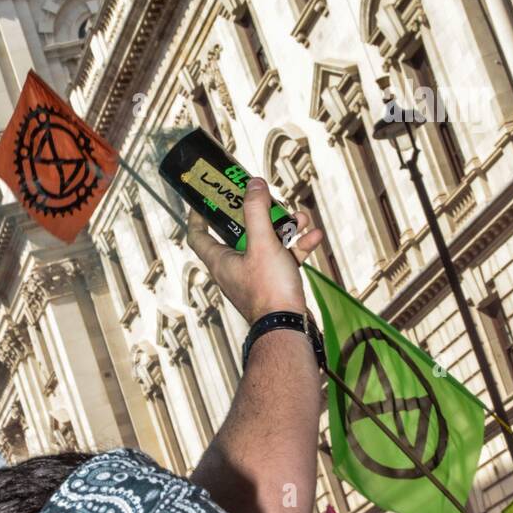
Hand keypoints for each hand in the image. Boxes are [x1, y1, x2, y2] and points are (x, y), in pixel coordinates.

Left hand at [186, 179, 323, 323]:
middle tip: (269, 199)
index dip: (199, 214)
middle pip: (241, 232)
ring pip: (268, 242)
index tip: (208, 196)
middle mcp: (235, 268)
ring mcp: (255, 276)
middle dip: (259, 213)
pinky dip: (298, 246)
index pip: (198, 235)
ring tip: (301, 218)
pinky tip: (314, 236)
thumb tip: (253, 184)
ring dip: (286, 228)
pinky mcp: (274, 283)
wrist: (288, 327)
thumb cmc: (269, 292)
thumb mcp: (262, 244)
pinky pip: (284, 258)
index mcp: (221, 261)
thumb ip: (256, 211)